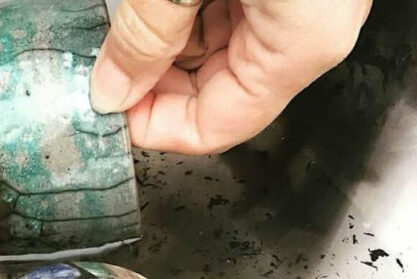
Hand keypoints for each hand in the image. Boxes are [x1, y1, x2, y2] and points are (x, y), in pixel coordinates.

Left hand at [90, 0, 371, 153]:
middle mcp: (307, 31)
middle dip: (155, 82)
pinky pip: (233, 11)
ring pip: (219, 48)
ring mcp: (301, 2)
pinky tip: (159, 2)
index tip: (111, 109)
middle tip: (109, 65)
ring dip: (168, 44)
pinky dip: (189, 11)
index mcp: (298, 47)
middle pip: (214, 90)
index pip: (215, 128)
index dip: (155, 127)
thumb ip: (146, 34)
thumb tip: (110, 88)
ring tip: (130, 23)